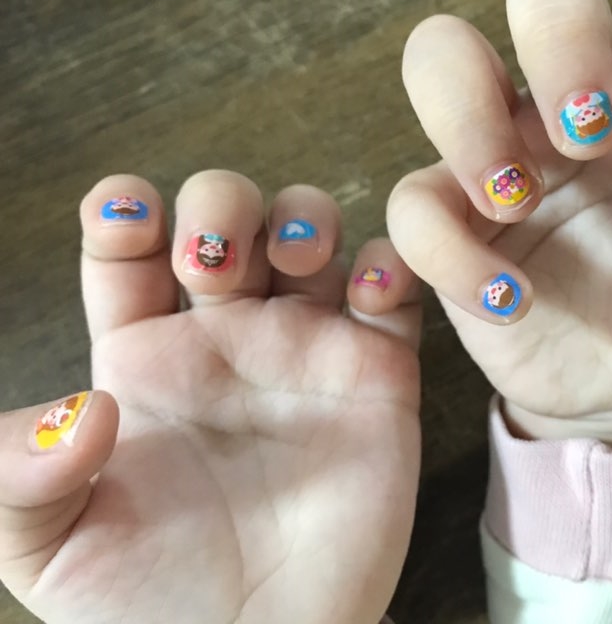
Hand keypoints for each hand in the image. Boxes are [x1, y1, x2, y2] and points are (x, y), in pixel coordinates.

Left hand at [0, 172, 420, 623]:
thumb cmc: (147, 608)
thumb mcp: (43, 548)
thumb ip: (17, 474)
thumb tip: (83, 411)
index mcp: (144, 361)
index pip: (131, 251)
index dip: (124, 213)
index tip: (127, 216)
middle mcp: (228, 342)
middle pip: (230, 220)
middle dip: (222, 206)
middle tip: (214, 263)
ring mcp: (308, 353)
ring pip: (315, 236)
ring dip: (305, 218)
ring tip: (293, 261)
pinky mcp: (379, 378)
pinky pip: (395, 295)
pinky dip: (392, 265)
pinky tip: (371, 288)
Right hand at [388, 0, 611, 447]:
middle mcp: (577, 107)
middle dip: (564, 40)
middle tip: (588, 139)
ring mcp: (505, 156)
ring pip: (440, 56)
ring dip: (470, 114)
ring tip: (517, 198)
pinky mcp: (453, 223)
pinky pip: (414, 205)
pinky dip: (450, 252)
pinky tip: (511, 302)